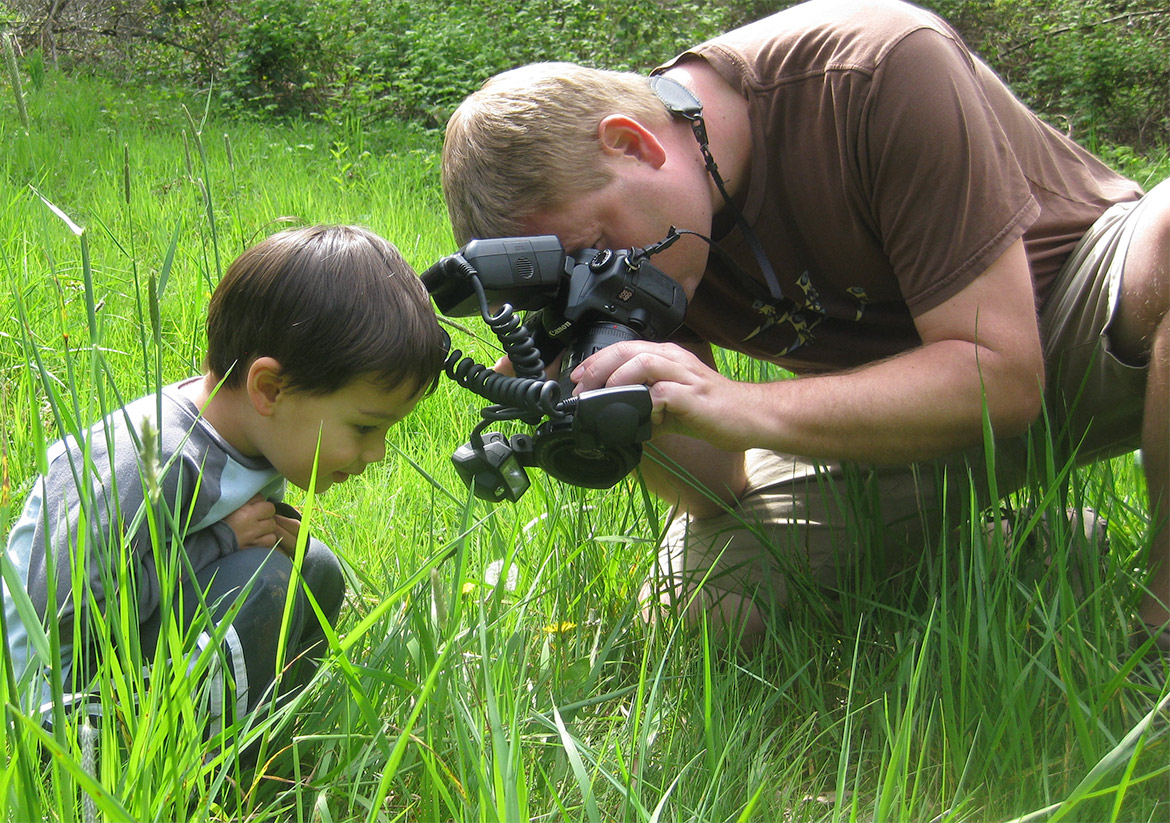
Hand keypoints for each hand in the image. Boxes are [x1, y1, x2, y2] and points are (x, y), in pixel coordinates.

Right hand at [223, 494, 301, 555]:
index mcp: (243, 511)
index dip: (257, 501)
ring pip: (272, 526)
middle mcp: (251, 523)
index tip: (252, 506)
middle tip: (256, 516)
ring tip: (257, 528)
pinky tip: (258, 538)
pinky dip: (266, 538)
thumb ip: (242, 500)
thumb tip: (255, 496)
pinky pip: (270, 541)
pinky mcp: (255, 548)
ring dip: (267, 526)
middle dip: (265, 512)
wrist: (209, 545)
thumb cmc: (216, 524)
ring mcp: (254, 537)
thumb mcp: (227, 507)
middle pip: (270, 510)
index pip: (261, 498)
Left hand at [569, 341, 752, 450]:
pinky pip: (663, 392)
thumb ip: (646, 407)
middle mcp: (674, 359)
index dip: (595, 362)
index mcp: (666, 358)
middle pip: (627, 350)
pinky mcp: (694, 395)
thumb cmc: (711, 410)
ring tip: (604, 398)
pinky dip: (646, 403)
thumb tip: (617, 420)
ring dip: (617, 380)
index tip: (577, 379)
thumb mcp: (671, 406)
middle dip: (597, 368)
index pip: (623, 348)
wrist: (750, 416)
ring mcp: (685, 375)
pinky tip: (642, 417)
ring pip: (643, 362)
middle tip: (581, 390)